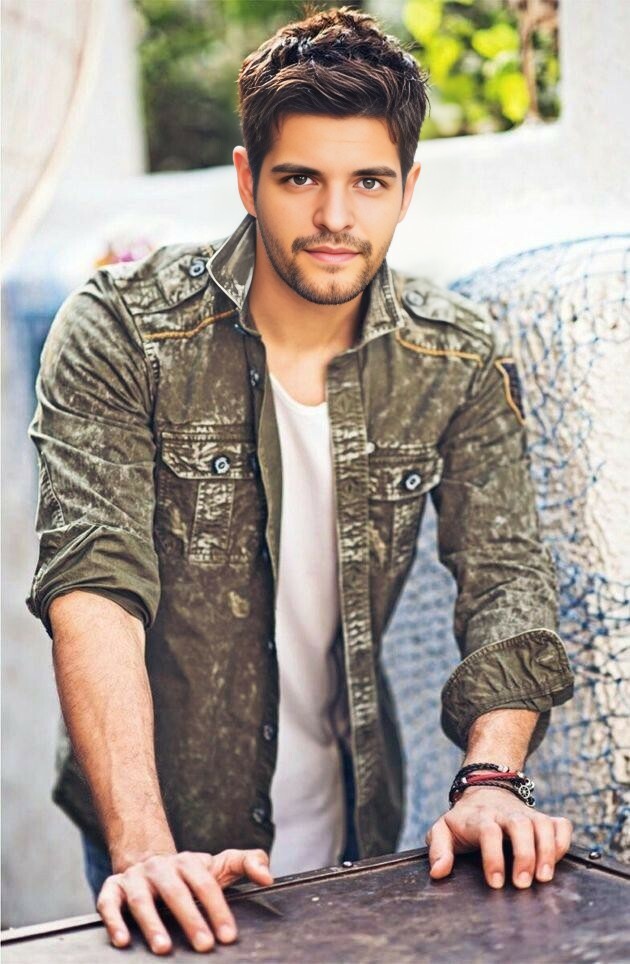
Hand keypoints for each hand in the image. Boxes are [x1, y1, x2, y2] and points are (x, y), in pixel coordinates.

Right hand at [96, 848, 273, 953]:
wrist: (147, 859)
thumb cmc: (189, 873)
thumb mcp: (219, 864)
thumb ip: (248, 863)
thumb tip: (269, 877)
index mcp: (189, 862)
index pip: (206, 885)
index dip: (218, 910)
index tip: (228, 936)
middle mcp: (161, 867)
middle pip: (176, 892)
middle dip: (191, 919)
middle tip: (204, 945)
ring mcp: (135, 877)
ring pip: (142, 899)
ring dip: (152, 923)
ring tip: (164, 947)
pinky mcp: (113, 888)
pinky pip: (109, 903)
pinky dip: (113, 920)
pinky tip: (122, 941)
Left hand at [426, 785, 571, 888]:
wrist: (485, 790)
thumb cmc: (465, 819)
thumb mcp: (443, 830)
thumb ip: (438, 849)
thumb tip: (439, 873)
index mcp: (480, 817)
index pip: (488, 832)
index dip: (493, 858)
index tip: (495, 883)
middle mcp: (506, 813)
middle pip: (519, 825)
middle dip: (524, 855)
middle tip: (522, 884)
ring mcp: (527, 814)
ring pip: (542, 824)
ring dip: (546, 851)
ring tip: (544, 878)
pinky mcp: (543, 818)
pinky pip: (560, 824)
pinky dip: (563, 841)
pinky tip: (556, 859)